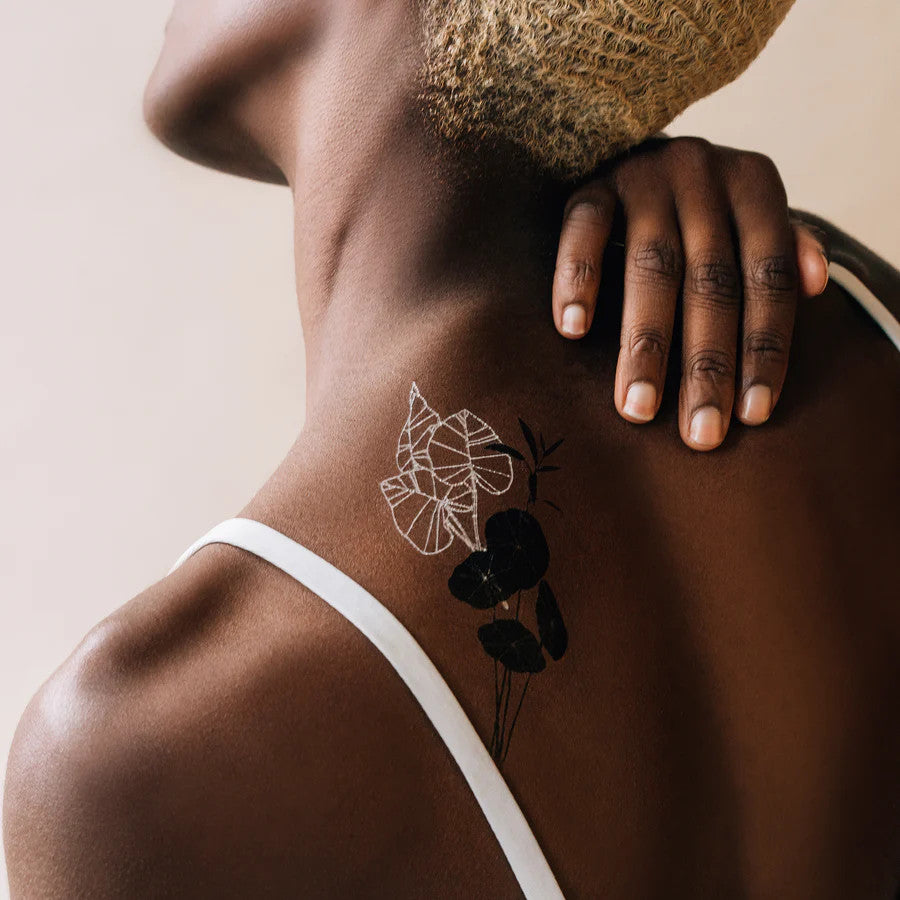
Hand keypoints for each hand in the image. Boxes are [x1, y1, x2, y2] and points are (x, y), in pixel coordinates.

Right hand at [551, 137, 828, 450]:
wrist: (625, 140)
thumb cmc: (695, 203)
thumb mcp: (746, 214)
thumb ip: (781, 247)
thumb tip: (820, 283)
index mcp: (753, 184)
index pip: (768, 277)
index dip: (764, 349)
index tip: (753, 415)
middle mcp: (704, 173)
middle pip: (712, 283)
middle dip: (706, 365)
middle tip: (700, 433)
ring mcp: (644, 175)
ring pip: (651, 268)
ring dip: (644, 344)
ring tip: (637, 408)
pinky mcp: (590, 182)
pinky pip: (583, 231)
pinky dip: (577, 279)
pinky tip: (572, 330)